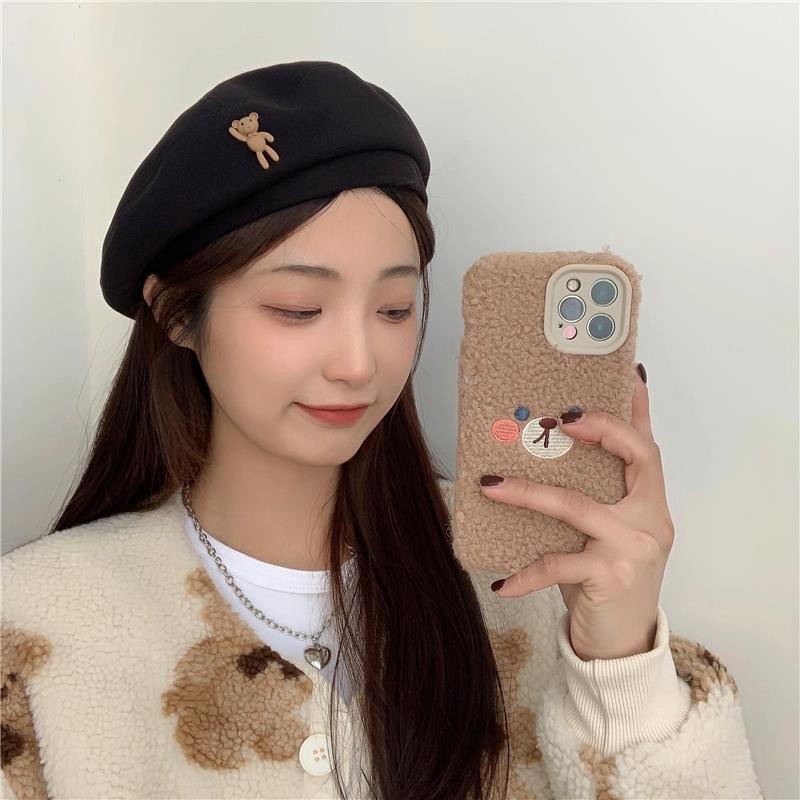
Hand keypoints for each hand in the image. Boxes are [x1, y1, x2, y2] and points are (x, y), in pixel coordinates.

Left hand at [479, 366, 673, 660]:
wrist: (624, 641)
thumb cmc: (612, 577)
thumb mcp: (612, 531)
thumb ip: (598, 494)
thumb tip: (562, 452)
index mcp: (650, 503)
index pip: (649, 446)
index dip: (636, 410)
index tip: (624, 376)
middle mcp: (650, 520)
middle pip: (634, 458)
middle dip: (600, 430)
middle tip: (560, 418)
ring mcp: (632, 548)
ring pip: (576, 505)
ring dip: (527, 492)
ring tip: (490, 485)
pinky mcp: (608, 576)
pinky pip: (556, 565)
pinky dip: (526, 573)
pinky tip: (502, 583)